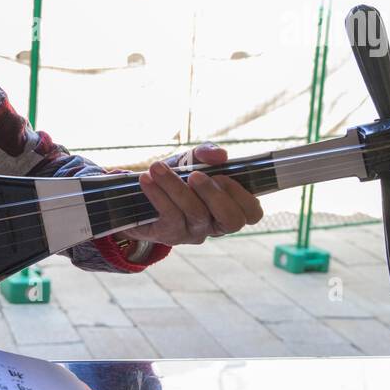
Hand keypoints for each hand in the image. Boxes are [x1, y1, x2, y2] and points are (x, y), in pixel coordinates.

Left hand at [130, 143, 263, 245]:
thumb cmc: (175, 178)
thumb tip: (220, 155)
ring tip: (158, 167)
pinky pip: (169, 215)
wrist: (136, 197)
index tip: (223, 176)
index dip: (243, 196)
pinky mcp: (170, 234)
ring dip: (176, 187)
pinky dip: (158, 193)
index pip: (252, 214)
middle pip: (231, 221)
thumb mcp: (191, 162)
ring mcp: (193, 233)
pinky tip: (146, 179)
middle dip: (215, 195)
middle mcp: (214, 226)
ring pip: (195, 213)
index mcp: (228, 209)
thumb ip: (206, 154)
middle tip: (195, 175)